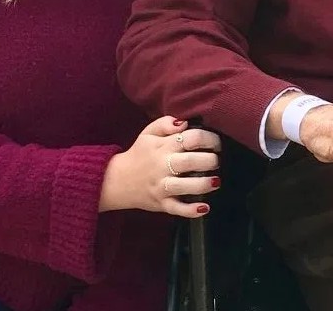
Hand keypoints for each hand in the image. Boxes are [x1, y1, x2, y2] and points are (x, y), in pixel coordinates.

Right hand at [99, 117, 220, 217]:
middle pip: (190, 161)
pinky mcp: (160, 203)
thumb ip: (166, 123)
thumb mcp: (148, 133)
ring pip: (184, 186)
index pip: (191, 138)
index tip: (216, 144)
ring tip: (216, 181)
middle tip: (216, 161)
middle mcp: (163, 166)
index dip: (209, 139)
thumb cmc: (139, 153)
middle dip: (210, 160)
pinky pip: (176, 209)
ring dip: (203, 184)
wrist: (116, 180)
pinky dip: (191, 210)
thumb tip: (184, 122)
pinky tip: (204, 207)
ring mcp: (161, 186)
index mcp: (163, 146)